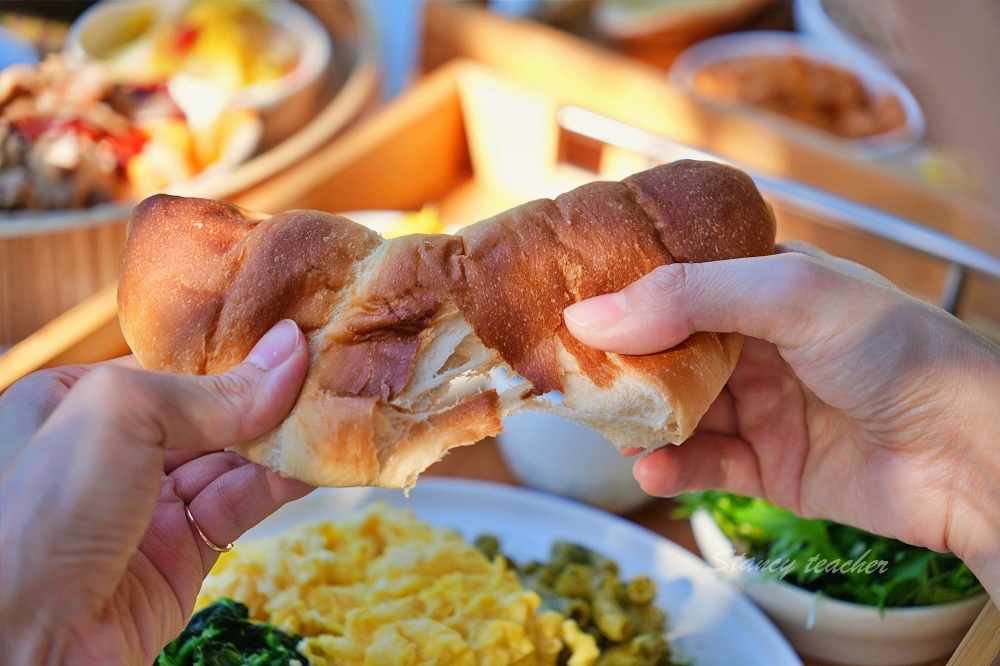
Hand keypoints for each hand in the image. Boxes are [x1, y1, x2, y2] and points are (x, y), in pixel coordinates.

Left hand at [0, 320, 310, 663]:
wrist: (22, 644)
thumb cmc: (42, 510)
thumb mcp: (119, 415)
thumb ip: (209, 389)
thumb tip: (288, 350)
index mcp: (72, 402)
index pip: (167, 365)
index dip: (229, 351)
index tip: (290, 334)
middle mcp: (109, 453)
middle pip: (205, 413)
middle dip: (264, 396)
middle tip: (325, 370)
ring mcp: (145, 506)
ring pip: (229, 460)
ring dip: (278, 440)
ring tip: (330, 413)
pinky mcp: (178, 555)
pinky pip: (237, 508)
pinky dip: (276, 485)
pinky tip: (310, 463)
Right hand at [564, 243, 999, 598]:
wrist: (973, 455)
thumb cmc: (899, 352)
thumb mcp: (791, 296)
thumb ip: (690, 297)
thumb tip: (591, 314)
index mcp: (765, 290)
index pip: (676, 286)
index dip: (623, 298)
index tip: (567, 311)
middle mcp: (760, 346)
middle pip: (667, 354)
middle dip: (621, 368)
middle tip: (569, 381)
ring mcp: (764, 408)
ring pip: (677, 413)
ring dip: (640, 423)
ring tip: (609, 430)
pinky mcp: (771, 468)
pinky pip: (705, 467)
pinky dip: (673, 470)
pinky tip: (653, 470)